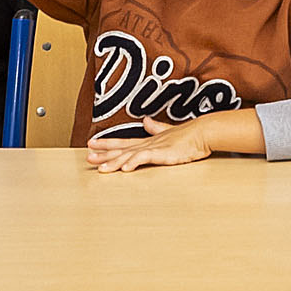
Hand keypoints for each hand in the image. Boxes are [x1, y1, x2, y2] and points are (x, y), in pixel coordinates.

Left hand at [87, 113, 222, 172]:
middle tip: (88, 157)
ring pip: (129, 155)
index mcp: (148, 141)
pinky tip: (126, 168)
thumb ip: (156, 128)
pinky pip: (145, 158)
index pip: (123, 142)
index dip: (107, 143)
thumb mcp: (169, 132)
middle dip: (104, 154)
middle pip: (121, 149)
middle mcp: (147, 144)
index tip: (92, 144)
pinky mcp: (162, 153)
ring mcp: (154, 148)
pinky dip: (134, 162)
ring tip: (101, 168)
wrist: (202, 132)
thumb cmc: (189, 135)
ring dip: (115, 162)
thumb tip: (147, 121)